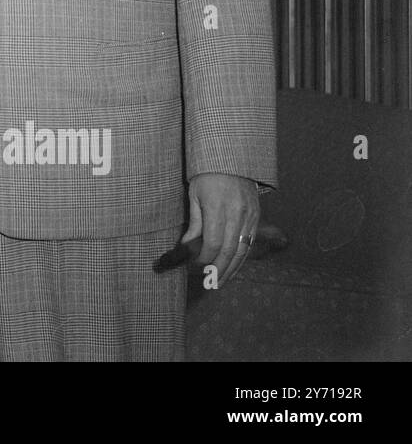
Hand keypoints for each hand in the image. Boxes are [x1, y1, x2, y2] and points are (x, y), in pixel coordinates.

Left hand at [182, 172, 259, 286]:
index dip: (204, 258)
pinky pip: (250, 243)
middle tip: (208, 284)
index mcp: (218, 207)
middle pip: (229, 251)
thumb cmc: (207, 176)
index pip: (213, 243)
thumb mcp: (194, 195)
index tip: (195, 266)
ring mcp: (249, 216)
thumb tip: (187, 246)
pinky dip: (241, 258)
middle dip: (218, 270)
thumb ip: (194, 223)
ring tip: (220, 281)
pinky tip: (233, 267)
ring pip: (242, 250)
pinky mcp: (256, 217)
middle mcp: (236, 214)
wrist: (232, 159)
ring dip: (232, 269)